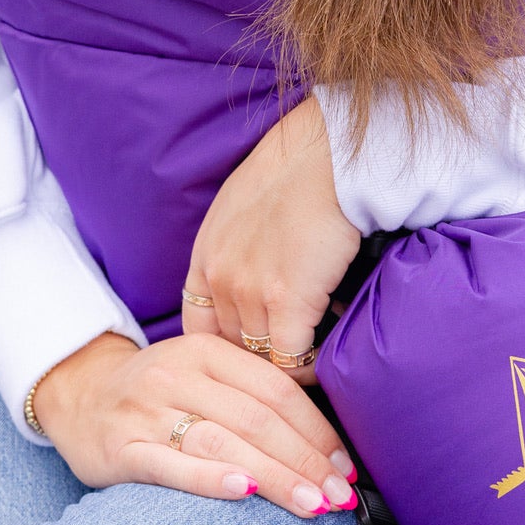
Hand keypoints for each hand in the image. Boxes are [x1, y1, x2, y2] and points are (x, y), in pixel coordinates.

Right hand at [30, 331, 356, 518]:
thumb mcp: (201, 373)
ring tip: (311, 505)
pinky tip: (243, 492)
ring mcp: (147, 411)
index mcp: (205, 349)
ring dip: (274, 476)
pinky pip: (170, 464)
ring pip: (222, 442)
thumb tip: (324, 439)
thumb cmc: (157, 395)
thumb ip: (250, 392)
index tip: (346, 466)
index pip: (275, 388)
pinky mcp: (121, 448)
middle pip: (256, 418)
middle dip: (305, 460)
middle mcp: (177, 374)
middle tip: (339, 496)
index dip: (316, 429)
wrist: (78, 396)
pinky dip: (209, 478)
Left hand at [181, 96, 360, 379]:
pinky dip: (309, 366)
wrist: (323, 158)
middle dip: (259, 357)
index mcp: (204, 257)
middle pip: (232, 348)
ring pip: (262, 358)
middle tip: (292, 356)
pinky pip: (291, 360)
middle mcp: (219, 278)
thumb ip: (233, 252)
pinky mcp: (287, 301)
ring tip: (314, 353)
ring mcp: (249, 292)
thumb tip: (254, 284)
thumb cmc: (293, 175)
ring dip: (288, 363)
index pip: (198, 329)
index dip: (226, 347)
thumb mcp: (238, 211)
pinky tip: (326, 351)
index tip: (254, 350)